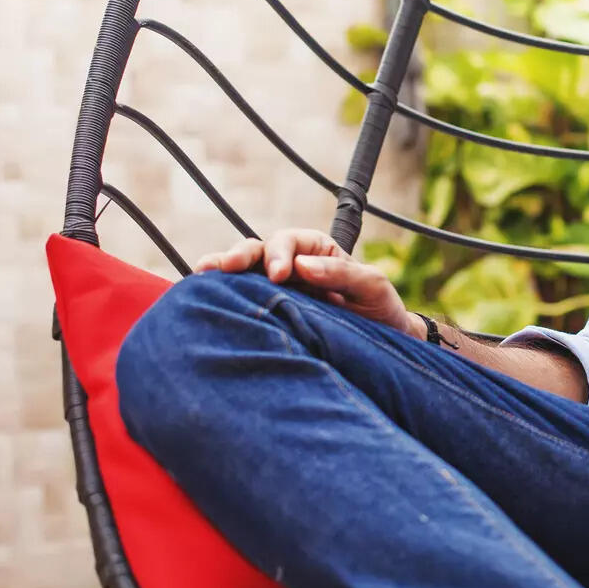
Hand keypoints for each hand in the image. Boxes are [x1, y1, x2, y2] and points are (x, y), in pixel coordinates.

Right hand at [197, 228, 419, 336]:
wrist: (386, 345)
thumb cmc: (380, 310)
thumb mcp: (372, 287)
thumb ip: (341, 273)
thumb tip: (303, 265)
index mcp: (318, 252)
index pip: (290, 241)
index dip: (281, 253)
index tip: (281, 275)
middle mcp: (293, 267)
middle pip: (259, 251)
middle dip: (240, 256)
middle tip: (225, 267)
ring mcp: (278, 292)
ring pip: (244, 274)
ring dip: (224, 271)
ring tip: (202, 274)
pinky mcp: (270, 315)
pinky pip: (243, 302)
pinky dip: (224, 297)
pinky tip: (204, 299)